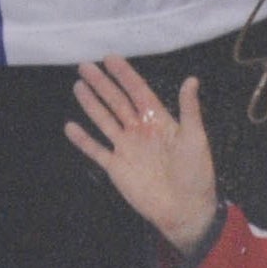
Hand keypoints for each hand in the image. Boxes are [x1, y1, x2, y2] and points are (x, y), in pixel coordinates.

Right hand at [65, 59, 222, 254]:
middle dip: (102, 83)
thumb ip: (189, 109)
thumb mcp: (195, 138)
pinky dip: (83, 140)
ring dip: (91, 104)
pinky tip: (70, 126)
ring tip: (78, 85)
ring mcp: (127, 148)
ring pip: (104, 120)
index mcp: (159, 121)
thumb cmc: (196, 174)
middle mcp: (140, 131)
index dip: (125, 75)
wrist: (185, 209)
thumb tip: (191, 79)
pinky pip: (96, 150)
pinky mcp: (117, 167)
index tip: (110, 58)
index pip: (138, 92)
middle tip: (85, 65)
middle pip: (117, 102)